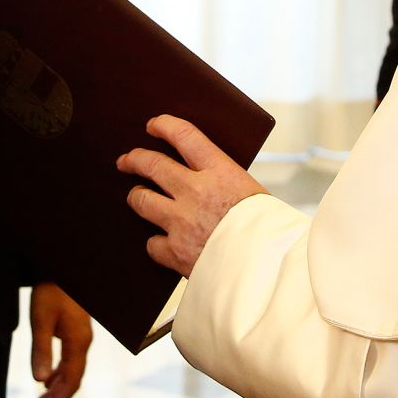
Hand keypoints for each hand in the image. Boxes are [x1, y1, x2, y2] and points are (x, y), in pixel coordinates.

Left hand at [29, 283, 91, 397]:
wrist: (65, 265)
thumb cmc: (52, 289)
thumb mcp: (41, 319)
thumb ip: (41, 349)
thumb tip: (39, 381)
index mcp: (78, 343)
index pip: (69, 382)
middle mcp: (83, 343)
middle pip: (73, 380)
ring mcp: (81, 337)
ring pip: (72, 372)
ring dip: (57, 390)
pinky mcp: (76, 331)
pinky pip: (71, 361)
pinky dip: (59, 376)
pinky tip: (49, 380)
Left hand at [117, 115, 265, 276]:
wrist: (270, 271)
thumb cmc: (268, 232)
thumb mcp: (252, 194)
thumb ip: (224, 183)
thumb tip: (203, 177)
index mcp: (220, 172)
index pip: (183, 135)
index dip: (164, 126)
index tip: (153, 126)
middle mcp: (195, 191)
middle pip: (152, 164)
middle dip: (135, 159)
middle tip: (127, 160)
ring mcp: (181, 221)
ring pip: (141, 200)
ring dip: (137, 196)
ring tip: (137, 196)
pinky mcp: (175, 251)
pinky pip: (153, 244)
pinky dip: (157, 244)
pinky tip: (162, 243)